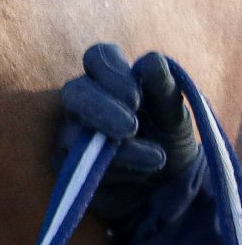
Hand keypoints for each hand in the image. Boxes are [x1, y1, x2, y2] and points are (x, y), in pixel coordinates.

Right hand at [59, 43, 186, 225]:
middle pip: (74, 92)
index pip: (97, 58)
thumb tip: (152, 60)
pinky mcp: (69, 166)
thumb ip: (164, 90)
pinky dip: (116, 170)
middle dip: (100, 108)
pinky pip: (80, 166)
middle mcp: (84, 102)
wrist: (170, 187)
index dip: (111, 72)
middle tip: (131, 127)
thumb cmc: (169, 141)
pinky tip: (142, 172)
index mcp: (109, 80)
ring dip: (119, 148)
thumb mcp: (175, 117)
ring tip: (156, 158)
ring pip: (74, 134)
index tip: (136, 98)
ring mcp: (71, 133)